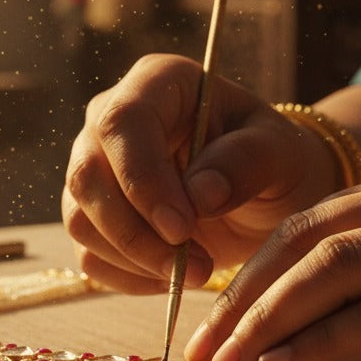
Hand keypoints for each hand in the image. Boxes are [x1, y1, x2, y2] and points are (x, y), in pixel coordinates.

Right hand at [61, 54, 335, 293]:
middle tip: (199, 267)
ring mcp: (92, 167)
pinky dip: (128, 277)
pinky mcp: (90, 213)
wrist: (263, 194)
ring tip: (196, 272)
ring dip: (135, 259)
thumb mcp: (280, 152)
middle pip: (88, 176)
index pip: (123, 124)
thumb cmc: (271, 159)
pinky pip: (88, 254)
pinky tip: (172, 275)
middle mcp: (109, 119)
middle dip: (137, 233)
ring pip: (80, 219)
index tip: (182, 229)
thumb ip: (245, 161)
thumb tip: (199, 194)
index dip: (143, 180)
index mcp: (156, 83)